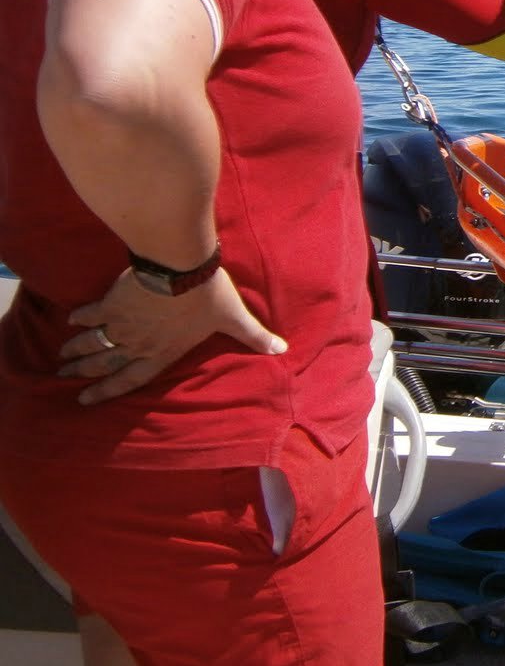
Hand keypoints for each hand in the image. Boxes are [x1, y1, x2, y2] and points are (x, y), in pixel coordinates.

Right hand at [59, 267, 285, 404]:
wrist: (180, 266)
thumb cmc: (208, 294)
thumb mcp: (233, 317)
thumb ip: (254, 336)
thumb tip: (281, 349)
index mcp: (163, 352)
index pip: (132, 379)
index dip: (108, 391)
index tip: (86, 400)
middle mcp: (138, 344)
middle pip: (106, 363)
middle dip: (85, 372)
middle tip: (66, 376)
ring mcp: (122, 324)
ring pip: (94, 342)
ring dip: (78, 350)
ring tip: (62, 356)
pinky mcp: (112, 302)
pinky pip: (91, 313)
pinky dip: (81, 318)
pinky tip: (73, 320)